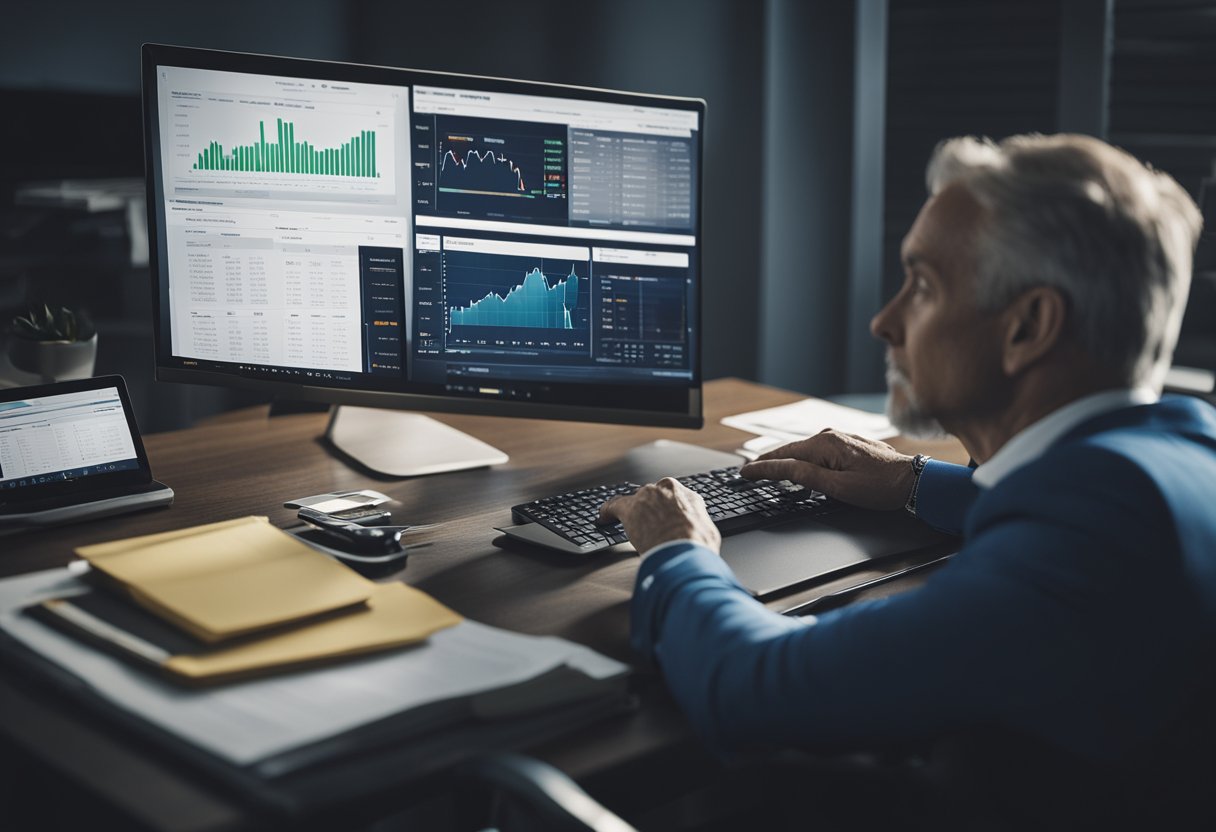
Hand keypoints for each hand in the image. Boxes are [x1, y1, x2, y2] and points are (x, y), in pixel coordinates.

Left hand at [599, 478, 720, 555]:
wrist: (685, 550)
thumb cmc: (698, 546)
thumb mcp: (706, 533)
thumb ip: (697, 528)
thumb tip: (697, 536)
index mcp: (687, 496)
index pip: (673, 499)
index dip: (667, 511)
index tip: (664, 519)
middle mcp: (666, 490)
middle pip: (653, 498)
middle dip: (651, 512)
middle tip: (650, 528)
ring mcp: (647, 497)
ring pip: (636, 502)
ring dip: (634, 514)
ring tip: (631, 527)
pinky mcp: (629, 507)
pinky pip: (614, 505)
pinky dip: (608, 511)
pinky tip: (604, 518)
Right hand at [739, 429, 914, 510]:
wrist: (913, 480)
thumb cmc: (881, 487)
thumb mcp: (839, 488)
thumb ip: (807, 477)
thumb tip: (781, 469)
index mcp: (825, 444)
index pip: (784, 458)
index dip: (762, 467)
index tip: (744, 472)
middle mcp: (829, 435)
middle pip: (790, 450)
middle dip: (769, 461)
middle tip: (749, 470)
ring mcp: (838, 437)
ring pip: (802, 450)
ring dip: (785, 459)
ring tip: (767, 468)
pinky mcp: (846, 443)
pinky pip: (815, 450)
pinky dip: (801, 458)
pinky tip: (797, 464)